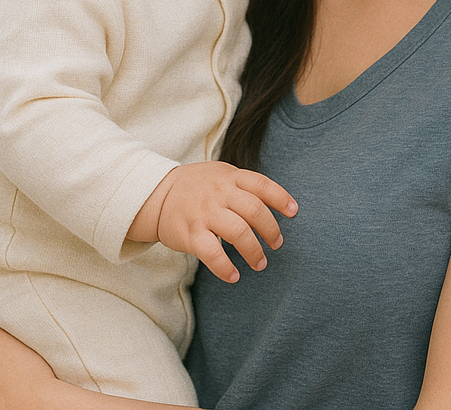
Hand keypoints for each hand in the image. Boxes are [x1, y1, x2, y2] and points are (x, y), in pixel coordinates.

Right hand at [155, 162, 297, 282]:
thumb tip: (276, 204)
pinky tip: (234, 276)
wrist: (156, 192)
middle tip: (276, 244)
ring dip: (254, 251)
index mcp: (230, 177)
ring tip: (260, 263)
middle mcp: (220, 193)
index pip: (261, 185)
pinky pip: (212, 253)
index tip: (294, 212)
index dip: (281, 198)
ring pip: (238, 232)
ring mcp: (205, 213)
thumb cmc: (197, 186)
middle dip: (271, 230)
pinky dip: (225, 268)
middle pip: (255, 210)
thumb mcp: (221, 174)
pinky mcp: (190, 234)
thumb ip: (245, 185)